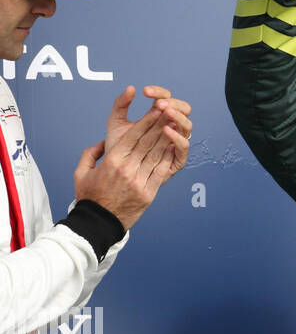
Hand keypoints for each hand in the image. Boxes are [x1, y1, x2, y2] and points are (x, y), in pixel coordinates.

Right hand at [76, 87, 192, 228]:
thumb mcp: (81, 173)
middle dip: (160, 124)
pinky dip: (170, 157)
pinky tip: (175, 146)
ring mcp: (140, 182)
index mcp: (112, 163)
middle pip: (148, 142)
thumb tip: (102, 142)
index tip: (155, 110)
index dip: (146, 121)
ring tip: (175, 124)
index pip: (132, 137)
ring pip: (157, 155)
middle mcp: (127, 170)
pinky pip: (162, 171)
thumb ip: (90, 154)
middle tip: (169, 110)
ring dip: (168, 138)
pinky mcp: (149, 193)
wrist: (98, 224)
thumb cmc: (89, 197)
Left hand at [105, 85, 191, 157]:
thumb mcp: (116, 123)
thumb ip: (121, 104)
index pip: (167, 98)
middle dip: (173, 103)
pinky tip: (166, 130)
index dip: (159, 92)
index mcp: (159, 116)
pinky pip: (184, 145)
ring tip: (165, 113)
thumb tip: (131, 88)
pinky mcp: (177, 158)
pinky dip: (178, 136)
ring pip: (187, 125)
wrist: (116, 172)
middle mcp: (172, 127)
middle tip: (159, 103)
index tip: (145, 91)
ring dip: (178, 117)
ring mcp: (176, 141)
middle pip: (184, 109)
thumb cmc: (118, 148)